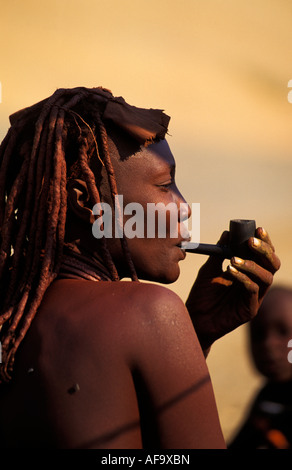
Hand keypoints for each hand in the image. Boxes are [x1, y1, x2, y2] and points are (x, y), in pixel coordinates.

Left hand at [185, 227, 280, 351]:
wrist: (194, 318)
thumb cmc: (202, 294)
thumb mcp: (209, 270)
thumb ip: (218, 253)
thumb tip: (227, 232)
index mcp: (249, 273)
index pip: (264, 255)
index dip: (265, 242)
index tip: (259, 229)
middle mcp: (256, 284)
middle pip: (272, 265)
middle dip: (265, 250)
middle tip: (251, 241)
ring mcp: (255, 297)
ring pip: (266, 277)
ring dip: (252, 264)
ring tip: (234, 258)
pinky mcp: (250, 310)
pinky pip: (253, 290)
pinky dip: (243, 278)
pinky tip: (230, 271)